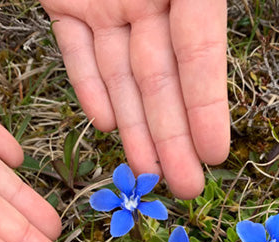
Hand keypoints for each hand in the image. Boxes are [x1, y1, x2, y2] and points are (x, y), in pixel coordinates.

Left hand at [39, 0, 229, 198]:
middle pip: (159, 79)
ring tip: (145, 172)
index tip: (214, 156)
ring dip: (133, 127)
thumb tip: (200, 48)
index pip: (199, 54)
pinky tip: (104, 125)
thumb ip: (194, 5)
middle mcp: (146, 0)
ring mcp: (104, 2)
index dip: (206, 107)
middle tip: (185, 186)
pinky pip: (75, 48)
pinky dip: (87, 86)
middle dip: (171, 137)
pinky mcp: (65, 2)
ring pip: (120, 75)